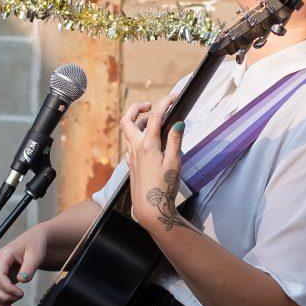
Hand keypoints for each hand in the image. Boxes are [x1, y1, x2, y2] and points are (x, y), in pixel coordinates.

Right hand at [0, 226, 47, 305]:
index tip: (21, 294)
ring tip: (14, 303)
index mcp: (3, 256)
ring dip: (0, 301)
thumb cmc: (35, 245)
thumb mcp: (36, 254)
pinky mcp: (1, 278)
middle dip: (4, 296)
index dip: (8, 289)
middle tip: (20, 297)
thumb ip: (29, 267)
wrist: (35, 241)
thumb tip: (22, 280)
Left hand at [120, 93, 189, 232]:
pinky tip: (148, 143)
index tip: (174, 97)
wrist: (150, 208)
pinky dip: (137, 137)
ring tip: (154, 124)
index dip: (164, 103)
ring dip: (138, 123)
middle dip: (137, 108)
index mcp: (148, 145)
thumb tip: (178, 122)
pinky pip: (130, 145)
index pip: (154, 116)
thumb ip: (175, 140)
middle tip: (150, 106)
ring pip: (128, 132)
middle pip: (127, 120)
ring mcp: (132, 157)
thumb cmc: (164, 187)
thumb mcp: (174, 162)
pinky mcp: (132, 165)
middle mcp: (136, 148)